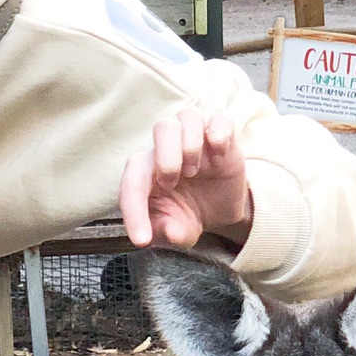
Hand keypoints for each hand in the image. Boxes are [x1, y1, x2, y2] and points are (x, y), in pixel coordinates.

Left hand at [119, 109, 253, 251]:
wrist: (221, 210)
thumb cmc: (188, 214)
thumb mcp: (177, 232)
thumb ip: (167, 233)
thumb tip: (169, 233)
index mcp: (148, 173)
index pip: (133, 180)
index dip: (134, 211)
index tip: (142, 239)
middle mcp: (168, 148)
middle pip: (163, 127)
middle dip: (167, 158)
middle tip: (173, 183)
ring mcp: (196, 139)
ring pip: (188, 116)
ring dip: (191, 144)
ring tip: (195, 171)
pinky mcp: (223, 138)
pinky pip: (220, 119)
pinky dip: (219, 133)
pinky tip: (220, 154)